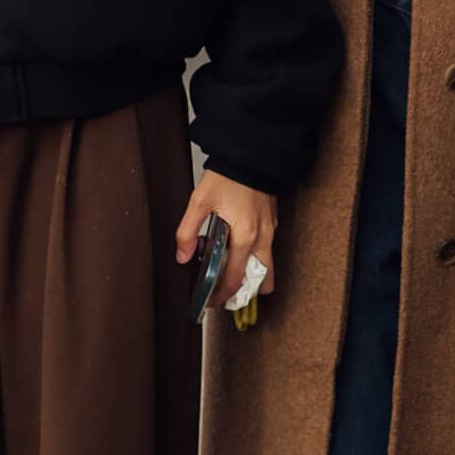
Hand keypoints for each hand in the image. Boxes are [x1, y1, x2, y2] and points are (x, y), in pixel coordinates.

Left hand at [175, 170, 275, 304]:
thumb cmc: (229, 174)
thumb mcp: (200, 202)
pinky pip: (267, 248)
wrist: (251, 153)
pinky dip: (255, 256)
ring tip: (231, 273)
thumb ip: (188, 232)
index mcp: (244, 237)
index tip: (212, 301)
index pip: (235, 279)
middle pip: (262, 280)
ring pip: (267, 265)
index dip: (222, 295)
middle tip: (227, 294)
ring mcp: (270, 229)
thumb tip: (183, 255)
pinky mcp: (272, 220)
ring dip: (252, 275)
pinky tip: (237, 247)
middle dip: (245, 292)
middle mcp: (262, 237)